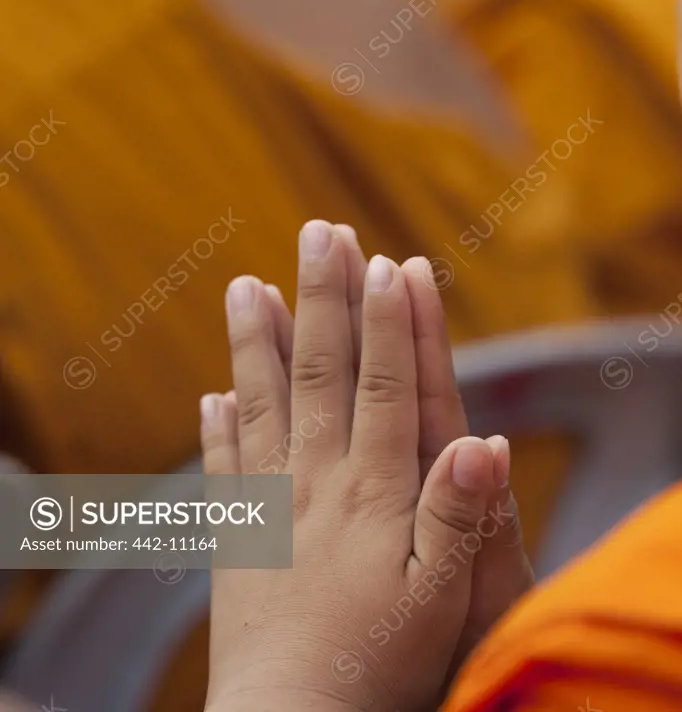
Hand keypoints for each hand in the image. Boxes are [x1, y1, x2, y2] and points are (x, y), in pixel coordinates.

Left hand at [202, 222, 531, 711]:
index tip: (388, 261)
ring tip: (246, 283)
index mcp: (371, 488)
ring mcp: (267, 502)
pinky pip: (224, 465)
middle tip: (319, 232)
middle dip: (323, 297)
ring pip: (261, 400)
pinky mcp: (234, 534)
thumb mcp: (440, 599)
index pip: (381, 384)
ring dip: (256, 339)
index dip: (388, 321)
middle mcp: (314, 479)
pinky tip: (211, 392)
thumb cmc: (379, 663)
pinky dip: (217, 423)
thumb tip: (483, 438)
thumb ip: (457, 515)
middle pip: (320, 370)